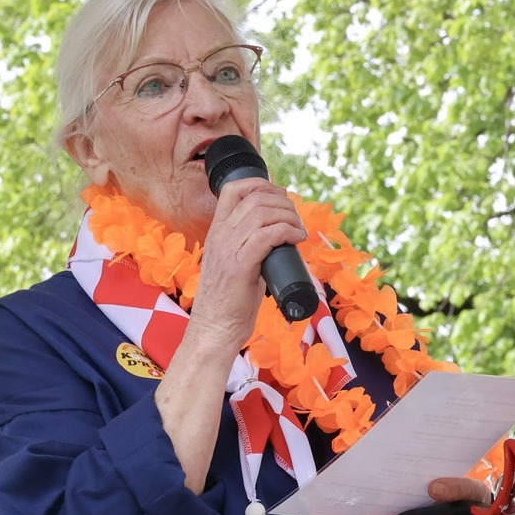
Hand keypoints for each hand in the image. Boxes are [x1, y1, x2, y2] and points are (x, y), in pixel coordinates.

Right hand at [187, 176, 305, 349]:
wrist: (214, 330)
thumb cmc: (228, 303)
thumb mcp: (234, 265)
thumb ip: (248, 248)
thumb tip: (277, 239)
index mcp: (217, 232)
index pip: (233, 189)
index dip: (262, 184)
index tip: (281, 197)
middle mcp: (220, 235)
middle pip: (255, 197)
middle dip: (284, 203)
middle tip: (297, 220)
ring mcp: (228, 249)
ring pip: (263, 213)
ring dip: (290, 217)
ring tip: (299, 232)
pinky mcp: (240, 265)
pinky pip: (268, 235)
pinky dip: (287, 232)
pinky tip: (297, 240)